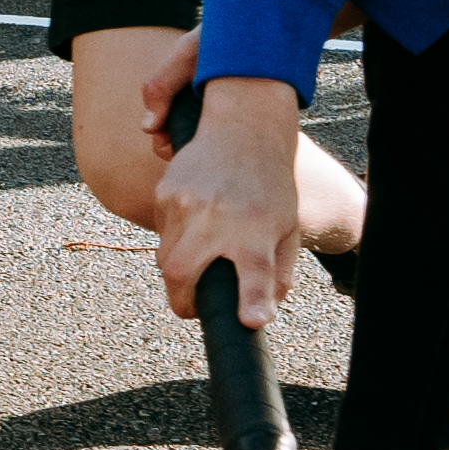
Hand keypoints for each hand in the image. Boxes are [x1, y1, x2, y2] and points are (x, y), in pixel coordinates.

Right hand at [154, 74, 315, 318]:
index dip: (251, 302)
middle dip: (180, 300)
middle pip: (180, 273)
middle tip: (190, 308)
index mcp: (257, 231)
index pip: (255, 274)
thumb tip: (259, 313)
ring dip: (178, 270)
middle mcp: (218, 217)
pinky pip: (162, 231)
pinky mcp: (165, 191)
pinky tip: (195, 222)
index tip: (251, 321)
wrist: (246, 128)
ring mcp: (185, 203)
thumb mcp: (287, 230)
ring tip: (198, 260)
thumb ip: (277, 274)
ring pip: (165, 258)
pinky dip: (175, 239)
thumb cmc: (271, 186)